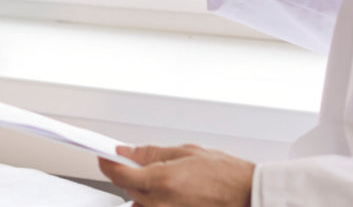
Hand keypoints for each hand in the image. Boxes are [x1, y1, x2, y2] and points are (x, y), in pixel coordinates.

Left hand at [97, 144, 254, 206]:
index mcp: (161, 181)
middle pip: (127, 188)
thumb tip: (126, 151)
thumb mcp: (185, 152)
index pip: (118, 174)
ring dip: (142, 189)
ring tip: (164, 177)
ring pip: (139, 202)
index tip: (104, 156)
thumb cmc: (225, 174)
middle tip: (140, 161)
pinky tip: (169, 190)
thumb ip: (151, 152)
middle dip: (129, 173)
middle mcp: (160, 203)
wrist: (248, 194)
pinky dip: (154, 200)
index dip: (107, 164)